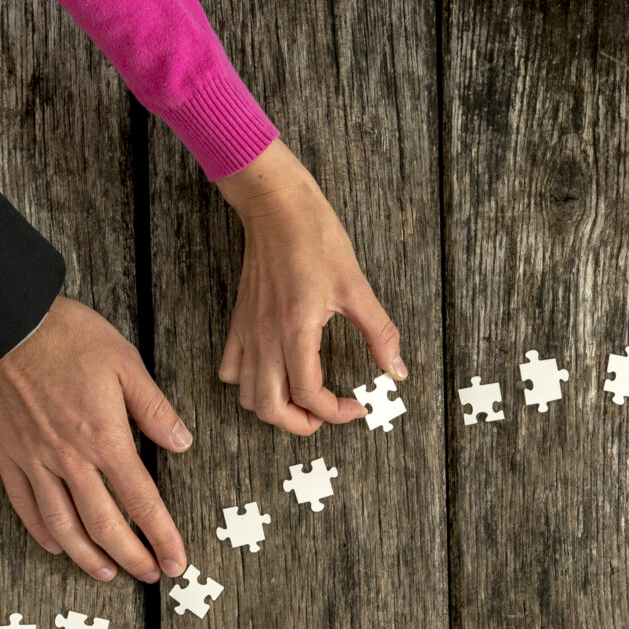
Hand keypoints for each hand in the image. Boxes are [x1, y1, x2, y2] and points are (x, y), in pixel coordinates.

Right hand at [0, 296, 190, 583]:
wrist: (4, 323)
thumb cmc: (66, 336)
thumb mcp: (125, 362)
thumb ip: (153, 409)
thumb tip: (181, 443)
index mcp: (105, 438)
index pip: (142, 501)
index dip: (162, 535)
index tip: (176, 560)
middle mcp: (70, 459)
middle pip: (104, 524)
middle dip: (130, 557)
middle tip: (148, 574)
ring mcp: (35, 460)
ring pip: (62, 525)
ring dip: (86, 556)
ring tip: (105, 574)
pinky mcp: (7, 454)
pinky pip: (24, 504)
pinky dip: (41, 531)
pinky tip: (56, 545)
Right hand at [214, 141, 403, 433]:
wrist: (276, 204)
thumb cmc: (315, 237)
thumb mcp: (356, 285)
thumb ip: (379, 332)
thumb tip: (397, 369)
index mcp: (296, 329)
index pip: (309, 395)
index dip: (336, 412)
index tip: (356, 405)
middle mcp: (266, 337)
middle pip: (270, 409)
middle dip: (300, 424)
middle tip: (326, 415)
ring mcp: (248, 331)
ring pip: (247, 396)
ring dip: (275, 407)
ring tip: (302, 399)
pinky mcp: (239, 322)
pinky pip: (231, 369)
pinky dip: (250, 384)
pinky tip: (275, 372)